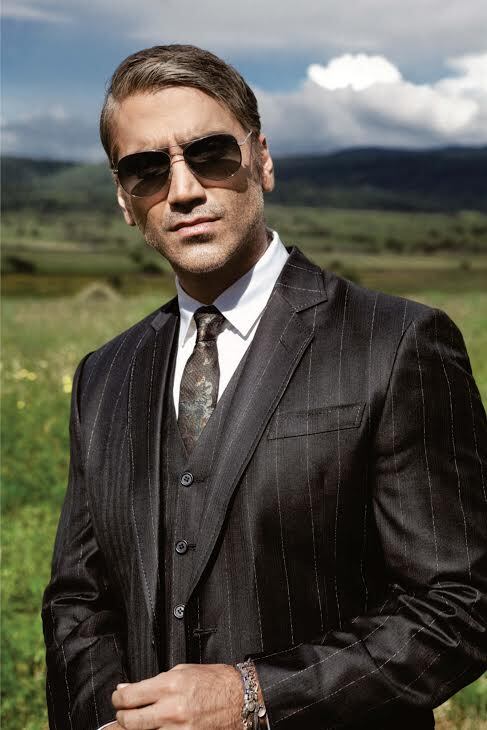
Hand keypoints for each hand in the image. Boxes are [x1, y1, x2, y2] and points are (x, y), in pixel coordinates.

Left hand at [112, 663, 242, 729]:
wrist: (240, 699)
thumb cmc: (215, 682)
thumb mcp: (182, 671)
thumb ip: (153, 682)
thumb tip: (128, 689)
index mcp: (170, 686)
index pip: (129, 697)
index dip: (117, 699)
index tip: (118, 699)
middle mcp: (172, 709)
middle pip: (130, 721)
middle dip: (121, 718)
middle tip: (121, 714)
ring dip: (135, 729)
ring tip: (136, 723)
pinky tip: (154, 728)